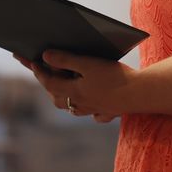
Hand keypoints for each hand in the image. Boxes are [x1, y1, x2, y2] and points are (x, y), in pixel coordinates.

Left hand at [14, 50, 135, 121]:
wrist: (141, 94)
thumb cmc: (114, 77)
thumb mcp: (88, 63)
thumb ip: (66, 60)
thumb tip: (45, 57)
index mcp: (74, 91)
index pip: (49, 82)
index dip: (38, 71)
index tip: (31, 61)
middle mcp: (81, 104)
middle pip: (59, 97)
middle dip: (49, 85)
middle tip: (43, 74)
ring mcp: (95, 109)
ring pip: (74, 108)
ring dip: (66, 99)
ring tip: (63, 90)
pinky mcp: (109, 112)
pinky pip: (95, 114)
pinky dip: (90, 110)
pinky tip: (92, 107)